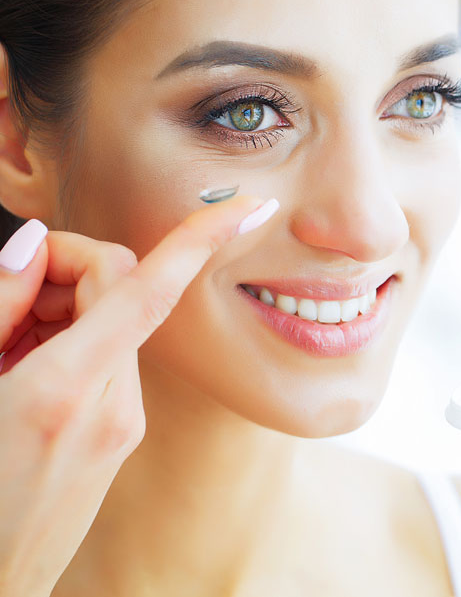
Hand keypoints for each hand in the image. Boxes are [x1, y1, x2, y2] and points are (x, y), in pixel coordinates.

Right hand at [0, 195, 277, 596]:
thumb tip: (37, 244)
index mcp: (66, 391)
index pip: (148, 289)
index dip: (201, 237)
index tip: (248, 205)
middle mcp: (113, 409)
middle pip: (122, 294)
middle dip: (66, 274)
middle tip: (3, 301)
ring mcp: (122, 431)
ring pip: (115, 329)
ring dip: (63, 314)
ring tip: (2, 353)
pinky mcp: (118, 444)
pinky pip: (108, 368)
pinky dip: (72, 350)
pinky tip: (21, 378)